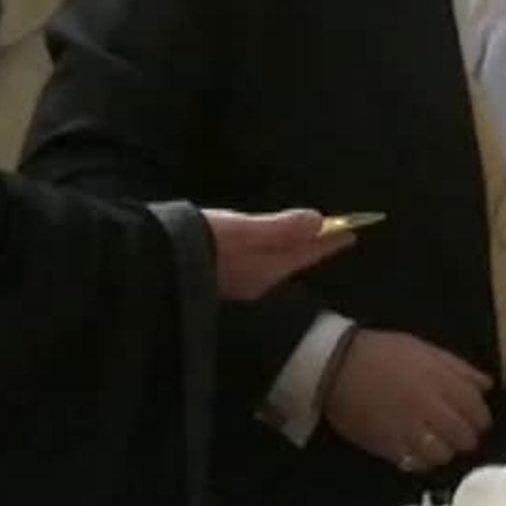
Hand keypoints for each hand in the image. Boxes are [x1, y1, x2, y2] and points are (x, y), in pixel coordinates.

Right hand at [203, 208, 353, 300]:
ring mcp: (236, 286)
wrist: (152, 268)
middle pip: (290, 261)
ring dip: (288, 255)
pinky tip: (258, 256)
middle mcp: (255, 282)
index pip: (305, 252)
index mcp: (265, 268)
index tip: (352, 234)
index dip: (328, 241)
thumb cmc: (198, 247)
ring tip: (302, 245)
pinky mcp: (216, 284)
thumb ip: (276, 228)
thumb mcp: (239, 231)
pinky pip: (251, 269)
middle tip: (332, 238)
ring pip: (272, 267)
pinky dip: (264, 259)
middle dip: (309, 249)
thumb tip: (316, 220)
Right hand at [323, 329, 493, 473]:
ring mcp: (413, 431)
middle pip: (466, 439)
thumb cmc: (383, 352)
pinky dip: (421, 460)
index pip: (479, 414)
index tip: (470, 419)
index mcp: (445, 383)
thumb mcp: (426, 350)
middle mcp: (434, 409)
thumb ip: (459, 369)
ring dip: (443, 450)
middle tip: (452, 433)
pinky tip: (414, 449)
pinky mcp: (391, 448)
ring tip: (432, 442)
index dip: (478, 419)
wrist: (338, 365)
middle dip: (464, 437)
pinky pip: (418, 465)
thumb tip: (486, 387)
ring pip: (444, 455)